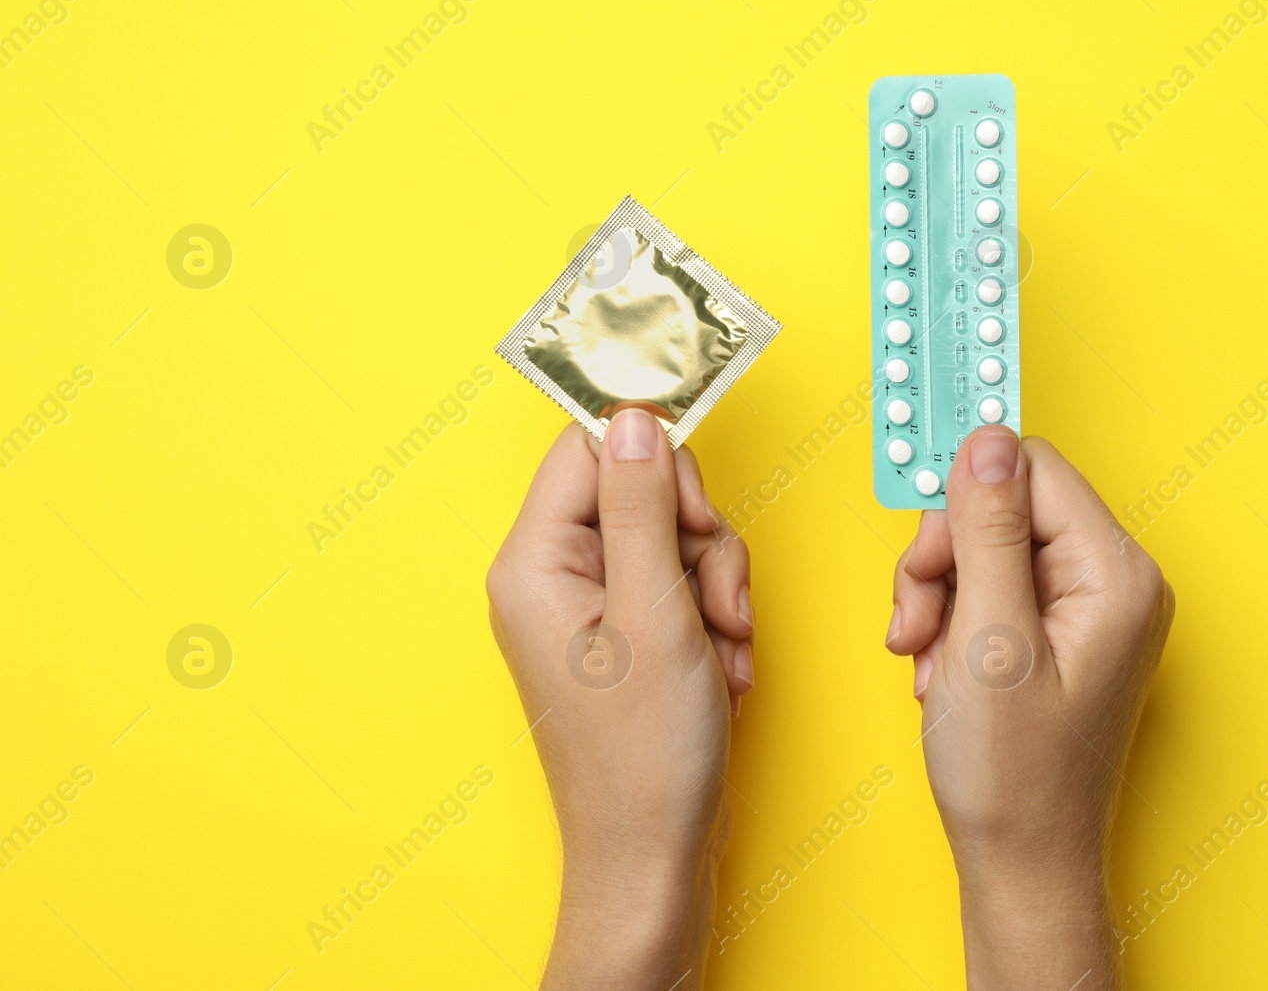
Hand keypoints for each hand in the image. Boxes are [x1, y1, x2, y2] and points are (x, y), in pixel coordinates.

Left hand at [488, 410, 754, 989]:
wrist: (653, 856)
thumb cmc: (643, 757)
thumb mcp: (656, 613)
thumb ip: (643, 507)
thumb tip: (633, 418)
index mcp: (535, 563)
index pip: (590, 450)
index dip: (656, 464)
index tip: (697, 508)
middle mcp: (554, 577)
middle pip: (642, 490)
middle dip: (701, 538)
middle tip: (716, 596)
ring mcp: (592, 609)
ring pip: (675, 538)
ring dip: (719, 584)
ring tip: (723, 647)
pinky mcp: (627, 635)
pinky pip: (683, 585)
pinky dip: (716, 618)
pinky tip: (722, 667)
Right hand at [886, 427, 1173, 988]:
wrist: (1023, 865)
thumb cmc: (1014, 777)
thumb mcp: (988, 640)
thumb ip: (987, 532)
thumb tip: (985, 440)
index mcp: (1115, 575)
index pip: (1030, 472)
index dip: (961, 502)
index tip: (916, 532)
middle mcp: (1113, 582)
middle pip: (1004, 507)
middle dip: (944, 559)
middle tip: (917, 622)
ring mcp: (1088, 609)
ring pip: (988, 547)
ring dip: (939, 595)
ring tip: (926, 658)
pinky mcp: (1061, 633)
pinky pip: (993, 588)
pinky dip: (953, 621)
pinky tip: (942, 671)